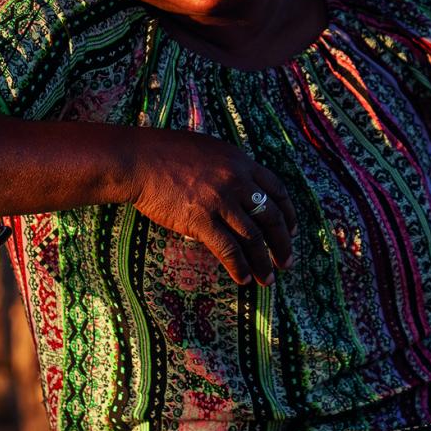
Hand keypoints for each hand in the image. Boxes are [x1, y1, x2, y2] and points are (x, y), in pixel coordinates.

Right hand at [126, 129, 297, 285]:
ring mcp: (220, 201)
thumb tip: (238, 189)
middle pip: (271, 218)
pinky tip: (242, 279)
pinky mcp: (201, 220)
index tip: (292, 230)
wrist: (137, 160)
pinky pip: (228, 249)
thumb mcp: (207, 150)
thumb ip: (228, 168)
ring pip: (253, 238)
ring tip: (267, 279)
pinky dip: (239, 267)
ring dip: (263, 263)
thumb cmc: (165, 153)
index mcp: (240, 162)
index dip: (288, 213)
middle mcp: (236, 181)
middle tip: (286, 262)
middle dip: (283, 244)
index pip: (277, 190)